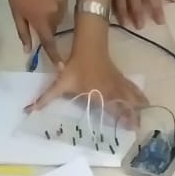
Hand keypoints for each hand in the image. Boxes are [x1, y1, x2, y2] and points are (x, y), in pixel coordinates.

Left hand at [3, 0, 67, 61]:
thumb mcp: (16, 14)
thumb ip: (24, 33)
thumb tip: (28, 50)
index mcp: (41, 20)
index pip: (49, 42)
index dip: (55, 56)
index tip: (62, 67)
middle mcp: (56, 13)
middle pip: (54, 28)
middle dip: (47, 27)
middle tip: (36, 18)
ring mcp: (62, 1)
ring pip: (59, 17)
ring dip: (52, 16)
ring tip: (40, 4)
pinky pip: (62, 5)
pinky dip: (55, 5)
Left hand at [29, 48, 147, 122]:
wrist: (89, 45)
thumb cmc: (76, 66)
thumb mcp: (61, 83)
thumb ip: (47, 98)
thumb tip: (29, 109)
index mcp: (101, 95)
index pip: (115, 110)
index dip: (124, 120)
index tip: (131, 130)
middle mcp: (113, 91)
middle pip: (128, 105)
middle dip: (135, 116)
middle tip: (139, 128)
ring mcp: (118, 83)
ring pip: (133, 97)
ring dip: (139, 107)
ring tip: (145, 117)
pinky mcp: (120, 77)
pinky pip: (132, 88)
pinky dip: (139, 95)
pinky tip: (144, 100)